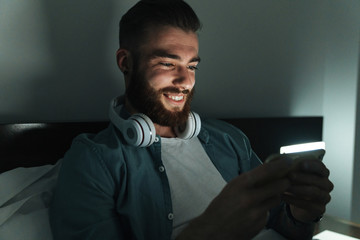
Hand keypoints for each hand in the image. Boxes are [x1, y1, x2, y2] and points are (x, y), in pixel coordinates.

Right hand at [177, 158, 291, 239]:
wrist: (213, 230)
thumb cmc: (221, 207)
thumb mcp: (231, 188)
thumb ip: (249, 181)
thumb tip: (268, 172)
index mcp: (240, 185)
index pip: (266, 170)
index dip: (280, 164)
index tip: (288, 160)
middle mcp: (249, 198)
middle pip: (278, 186)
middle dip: (284, 182)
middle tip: (286, 180)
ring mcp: (256, 212)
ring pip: (276, 199)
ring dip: (275, 196)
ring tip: (264, 196)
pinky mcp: (260, 224)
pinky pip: (269, 212)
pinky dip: (265, 210)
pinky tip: (253, 212)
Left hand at [282, 157, 333, 222]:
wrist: (296, 202)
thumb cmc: (294, 182)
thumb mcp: (290, 172)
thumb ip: (288, 164)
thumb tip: (283, 159)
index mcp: (322, 172)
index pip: (320, 166)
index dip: (312, 165)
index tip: (300, 164)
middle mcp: (326, 184)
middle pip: (317, 179)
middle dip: (302, 177)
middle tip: (290, 176)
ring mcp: (325, 197)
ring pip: (314, 192)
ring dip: (298, 189)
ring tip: (285, 187)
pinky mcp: (320, 209)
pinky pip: (309, 204)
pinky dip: (294, 200)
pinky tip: (283, 197)